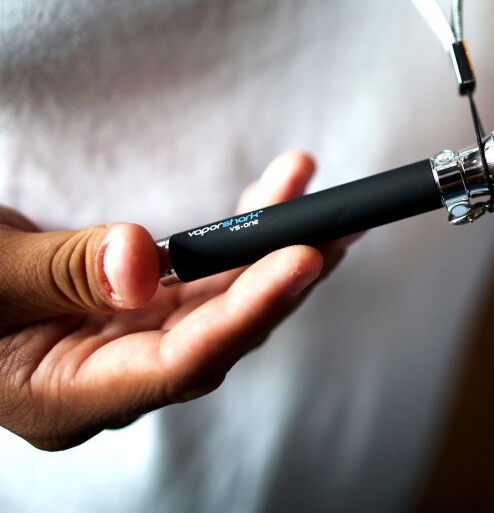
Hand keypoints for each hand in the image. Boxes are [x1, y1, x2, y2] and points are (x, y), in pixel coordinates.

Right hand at [0, 151, 347, 449]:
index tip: (302, 262)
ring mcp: (124, 340)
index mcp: (65, 396)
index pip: (178, 364)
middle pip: (217, 332)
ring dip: (269, 243)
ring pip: (218, 297)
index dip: (246, 314)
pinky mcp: (132, 306)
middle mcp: (109, 376)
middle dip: (282, 275)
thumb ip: (58, 273)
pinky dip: (234, 235)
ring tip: (314, 193)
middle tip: (339, 225)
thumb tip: (144, 263)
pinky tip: (272, 199)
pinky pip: (198, 274)